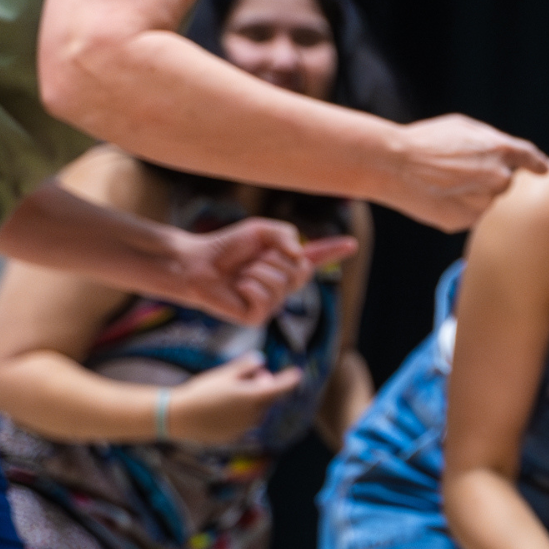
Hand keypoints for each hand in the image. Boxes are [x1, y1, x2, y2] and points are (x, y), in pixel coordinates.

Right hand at [164, 353, 303, 443]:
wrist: (180, 416)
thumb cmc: (202, 391)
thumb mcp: (224, 374)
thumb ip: (245, 367)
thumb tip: (262, 360)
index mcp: (253, 397)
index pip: (280, 388)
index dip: (290, 380)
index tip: (297, 374)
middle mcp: (253, 415)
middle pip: (268, 399)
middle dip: (265, 387)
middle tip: (253, 376)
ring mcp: (245, 427)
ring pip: (257, 412)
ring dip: (254, 402)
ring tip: (234, 392)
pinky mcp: (235, 436)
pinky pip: (245, 423)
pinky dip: (242, 414)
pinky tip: (223, 408)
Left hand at [168, 220, 355, 325]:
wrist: (196, 264)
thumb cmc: (226, 246)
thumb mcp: (260, 230)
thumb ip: (286, 235)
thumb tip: (300, 257)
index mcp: (287, 262)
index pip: (318, 256)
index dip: (335, 250)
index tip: (352, 243)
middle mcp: (285, 285)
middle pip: (301, 271)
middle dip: (275, 259)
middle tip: (252, 260)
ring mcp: (273, 303)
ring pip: (281, 285)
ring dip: (256, 272)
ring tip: (240, 274)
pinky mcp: (256, 317)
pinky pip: (264, 299)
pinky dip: (248, 287)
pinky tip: (237, 287)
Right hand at [384, 115, 548, 230]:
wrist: (394, 165)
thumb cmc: (424, 141)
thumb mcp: (462, 128)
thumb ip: (491, 142)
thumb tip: (506, 153)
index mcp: (501, 151)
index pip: (532, 161)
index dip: (539, 167)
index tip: (543, 173)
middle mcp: (499, 180)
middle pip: (509, 187)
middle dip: (494, 183)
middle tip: (466, 176)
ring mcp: (484, 204)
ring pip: (489, 206)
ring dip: (476, 199)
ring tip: (446, 186)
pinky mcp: (466, 222)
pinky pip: (471, 218)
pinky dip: (460, 210)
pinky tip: (440, 198)